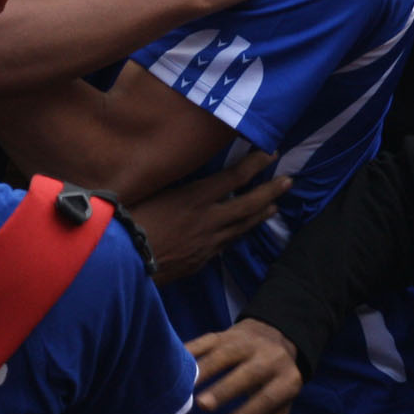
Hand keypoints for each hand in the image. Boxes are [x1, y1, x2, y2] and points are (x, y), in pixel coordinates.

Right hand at [125, 151, 289, 277]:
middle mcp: (208, 219)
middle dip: (270, 191)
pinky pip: (226, 244)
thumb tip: (180, 170)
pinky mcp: (202, 260)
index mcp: (195, 197)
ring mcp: (208, 243)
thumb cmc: (129, 219)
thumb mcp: (151, 191)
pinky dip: (238, 234)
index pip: (234, 177)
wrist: (125, 260)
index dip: (255, 164)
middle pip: (248, 204)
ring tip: (274, 206)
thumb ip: (173, 183)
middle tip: (289, 181)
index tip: (271, 153)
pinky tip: (241, 232)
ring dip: (260, 215)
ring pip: (242, 227)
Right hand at [187, 318, 300, 413]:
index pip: (267, 397)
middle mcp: (269, 356)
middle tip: (203, 405)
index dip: (247, 413)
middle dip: (223, 389)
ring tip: (184, 386)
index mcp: (287, 379)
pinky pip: (206, 341)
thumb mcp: (280, 405)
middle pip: (247, 373)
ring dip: (203, 370)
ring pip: (224, 354)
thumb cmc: (274, 383)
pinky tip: (175, 363)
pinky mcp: (225, 333)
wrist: (274, 339)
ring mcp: (246, 341)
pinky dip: (190, 352)